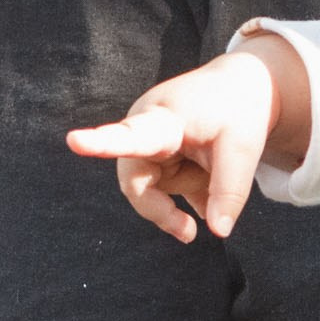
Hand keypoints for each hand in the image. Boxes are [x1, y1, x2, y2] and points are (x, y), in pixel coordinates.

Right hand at [66, 38, 308, 241]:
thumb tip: (217, 232)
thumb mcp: (245, 148)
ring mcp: (147, 144)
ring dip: (188, 189)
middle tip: (188, 234)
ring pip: (157, 190)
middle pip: (136, 184)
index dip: (102, 142)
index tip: (75, 141)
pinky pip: (165, 190)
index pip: (131, 136)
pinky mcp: (155, 156)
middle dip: (161, 210)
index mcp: (163, 119)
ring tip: (213, 173)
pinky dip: (191, 190)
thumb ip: (229, 190)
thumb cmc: (239, 111)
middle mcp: (144, 130)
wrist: (240, 87)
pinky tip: (207, 180)